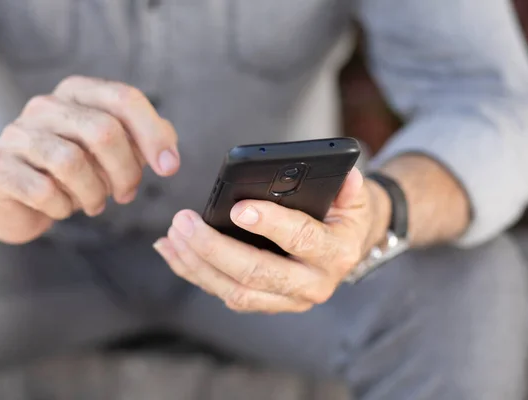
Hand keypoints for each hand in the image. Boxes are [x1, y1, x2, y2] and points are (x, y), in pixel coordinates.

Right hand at [0, 76, 178, 243]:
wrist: (12, 198)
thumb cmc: (69, 173)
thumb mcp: (111, 152)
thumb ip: (142, 140)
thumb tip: (168, 143)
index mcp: (77, 93)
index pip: (124, 99)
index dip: (153, 134)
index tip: (169, 167)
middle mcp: (45, 106)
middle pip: (104, 131)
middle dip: (126, 171)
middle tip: (127, 194)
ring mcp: (17, 134)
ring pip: (72, 162)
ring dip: (95, 193)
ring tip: (95, 203)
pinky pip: (44, 191)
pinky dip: (63, 207)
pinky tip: (62, 208)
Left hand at [154, 168, 390, 313]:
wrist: (345, 248)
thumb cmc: (344, 216)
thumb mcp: (355, 198)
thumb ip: (348, 188)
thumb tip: (344, 175)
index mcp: (337, 253)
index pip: (301, 239)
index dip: (270, 224)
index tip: (237, 208)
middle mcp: (313, 284)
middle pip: (256, 273)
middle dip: (214, 248)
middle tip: (183, 221)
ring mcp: (287, 300)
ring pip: (234, 291)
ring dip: (197, 264)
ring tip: (172, 235)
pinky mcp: (266, 303)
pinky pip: (225, 294)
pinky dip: (195, 273)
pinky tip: (172, 252)